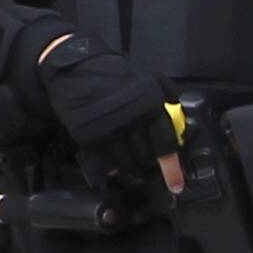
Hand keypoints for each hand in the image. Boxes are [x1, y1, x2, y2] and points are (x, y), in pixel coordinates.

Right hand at [36, 37, 184, 193]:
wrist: (76, 67)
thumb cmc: (114, 74)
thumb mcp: (146, 78)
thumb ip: (164, 94)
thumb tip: (177, 114)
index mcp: (150, 104)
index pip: (165, 142)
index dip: (171, 168)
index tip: (176, 186)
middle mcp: (131, 118)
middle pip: (144, 157)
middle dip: (146, 166)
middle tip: (145, 167)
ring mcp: (108, 128)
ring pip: (124, 162)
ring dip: (128, 169)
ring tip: (127, 167)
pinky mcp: (88, 135)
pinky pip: (101, 162)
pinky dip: (106, 171)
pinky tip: (108, 172)